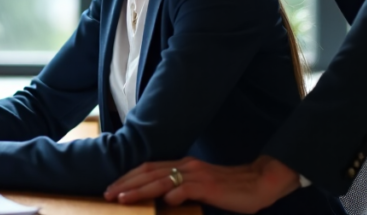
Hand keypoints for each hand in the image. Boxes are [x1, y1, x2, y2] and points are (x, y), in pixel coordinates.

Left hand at [103, 155, 299, 213]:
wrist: (259, 183)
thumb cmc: (229, 188)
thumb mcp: (199, 187)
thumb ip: (180, 189)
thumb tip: (162, 198)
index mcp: (182, 165)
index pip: (149, 168)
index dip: (129, 177)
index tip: (113, 188)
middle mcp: (186, 166)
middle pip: (148, 172)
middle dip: (126, 183)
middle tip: (107, 193)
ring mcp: (197, 175)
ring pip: (161, 180)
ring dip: (139, 189)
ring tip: (122, 198)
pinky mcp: (208, 185)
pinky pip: (186, 188)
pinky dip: (173, 194)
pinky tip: (164, 202)